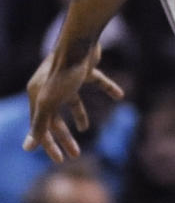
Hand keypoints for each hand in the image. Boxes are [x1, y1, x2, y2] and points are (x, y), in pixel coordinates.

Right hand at [24, 46, 124, 161]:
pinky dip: (108, 88)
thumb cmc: (64, 72)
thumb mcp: (50, 103)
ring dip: (79, 116)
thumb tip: (27, 148)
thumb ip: (40, 124)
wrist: (81, 41)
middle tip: (76, 154)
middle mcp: (50, 87)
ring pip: (73, 102)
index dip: (50, 145)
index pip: (40, 126)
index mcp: (38, 96)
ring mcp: (68, 78)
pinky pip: (97, 82)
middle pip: (56, 117)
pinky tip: (119, 95)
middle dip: (65, 137)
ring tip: (85, 128)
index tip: (60, 160)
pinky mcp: (86, 69)